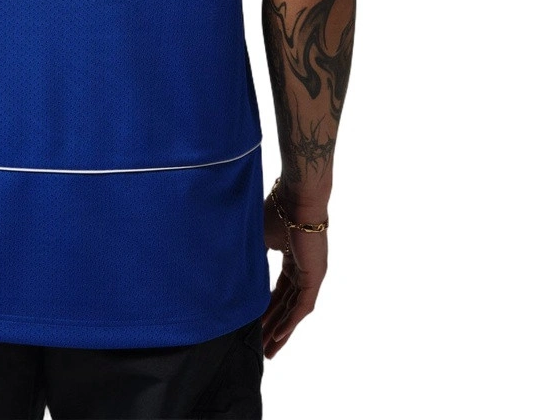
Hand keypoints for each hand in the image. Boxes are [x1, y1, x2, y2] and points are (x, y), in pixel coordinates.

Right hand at [259, 185, 327, 357]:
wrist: (296, 198)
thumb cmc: (278, 210)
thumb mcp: (260, 237)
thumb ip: (253, 256)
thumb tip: (234, 268)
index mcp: (292, 259)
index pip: (278, 291)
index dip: (266, 308)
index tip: (254, 323)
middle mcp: (303, 270)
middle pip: (286, 305)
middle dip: (273, 326)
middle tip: (261, 346)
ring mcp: (311, 274)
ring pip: (294, 310)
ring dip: (282, 331)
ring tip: (269, 351)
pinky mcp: (314, 276)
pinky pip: (301, 306)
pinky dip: (290, 323)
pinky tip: (279, 337)